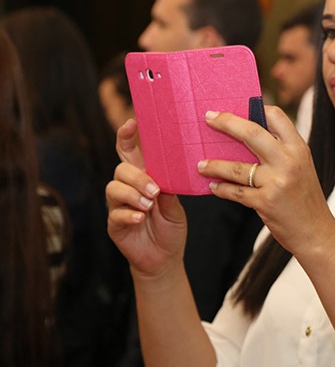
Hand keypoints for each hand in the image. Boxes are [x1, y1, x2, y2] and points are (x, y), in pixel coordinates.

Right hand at [106, 119, 186, 276]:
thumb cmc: (170, 226)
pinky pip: (115, 214)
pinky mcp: (115, 224)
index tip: (131, 123)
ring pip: (114, 188)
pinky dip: (129, 214)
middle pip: (121, 169)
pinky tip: (141, 217)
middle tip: (155, 191)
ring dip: (133, 195)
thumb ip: (170, 191)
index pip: (129, 153)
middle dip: (137, 177)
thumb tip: (168, 177)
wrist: (165, 257)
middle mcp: (128, 188)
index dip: (126, 137)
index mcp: (144, 178)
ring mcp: (118, 206)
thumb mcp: (176, 207)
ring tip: (149, 205)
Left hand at [197, 106, 334, 256]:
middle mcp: (289, 161)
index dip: (255, 109)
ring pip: (237, 167)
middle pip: (252, 132)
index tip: (235, 109)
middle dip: (227, 123)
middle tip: (208, 118)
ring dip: (215, 165)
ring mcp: (277, 182)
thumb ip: (281, 150)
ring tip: (201, 164)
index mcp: (299, 148)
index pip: (276, 116)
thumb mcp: (301, 167)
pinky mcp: (266, 202)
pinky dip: (221, 189)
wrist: (316, 232)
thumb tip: (247, 134)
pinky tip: (213, 186)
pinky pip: (236, 192)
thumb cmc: (305, 198)